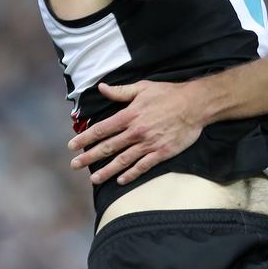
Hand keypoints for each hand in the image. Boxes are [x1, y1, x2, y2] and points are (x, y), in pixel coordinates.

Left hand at [67, 79, 205, 184]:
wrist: (195, 105)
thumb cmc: (169, 94)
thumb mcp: (143, 88)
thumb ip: (121, 91)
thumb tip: (101, 88)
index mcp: (129, 115)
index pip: (101, 129)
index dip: (85, 138)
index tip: (72, 146)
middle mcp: (136, 132)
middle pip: (108, 147)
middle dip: (89, 157)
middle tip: (74, 166)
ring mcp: (148, 144)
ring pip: (122, 160)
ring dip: (106, 171)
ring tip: (93, 179)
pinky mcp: (161, 153)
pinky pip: (142, 166)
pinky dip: (131, 174)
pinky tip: (121, 181)